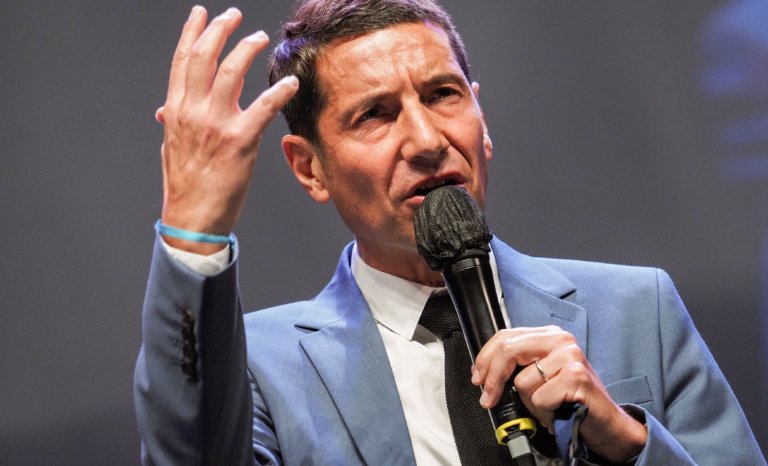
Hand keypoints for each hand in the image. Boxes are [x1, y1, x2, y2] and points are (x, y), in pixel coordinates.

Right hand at [157, 6, 298, 253]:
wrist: (192, 216)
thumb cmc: (186, 184)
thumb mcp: (173, 146)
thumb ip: (178, 120)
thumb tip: (176, 105)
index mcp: (176, 110)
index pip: (182, 61)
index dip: (192, 32)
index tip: (201, 14)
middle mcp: (193, 111)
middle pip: (205, 57)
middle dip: (220, 29)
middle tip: (235, 15)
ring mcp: (216, 124)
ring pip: (231, 72)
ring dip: (247, 49)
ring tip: (260, 37)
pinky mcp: (240, 141)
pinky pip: (262, 108)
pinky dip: (278, 92)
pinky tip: (290, 82)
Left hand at [472, 325, 646, 462]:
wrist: (607, 423)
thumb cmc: (571, 400)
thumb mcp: (540, 376)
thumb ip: (518, 365)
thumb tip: (484, 373)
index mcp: (549, 335)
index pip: (505, 336)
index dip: (485, 359)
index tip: (478, 378)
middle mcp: (560, 339)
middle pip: (508, 350)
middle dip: (492, 379)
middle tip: (488, 399)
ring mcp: (570, 356)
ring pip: (522, 381)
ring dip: (529, 403)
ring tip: (547, 406)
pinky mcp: (576, 377)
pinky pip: (539, 398)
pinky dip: (544, 412)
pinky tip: (558, 411)